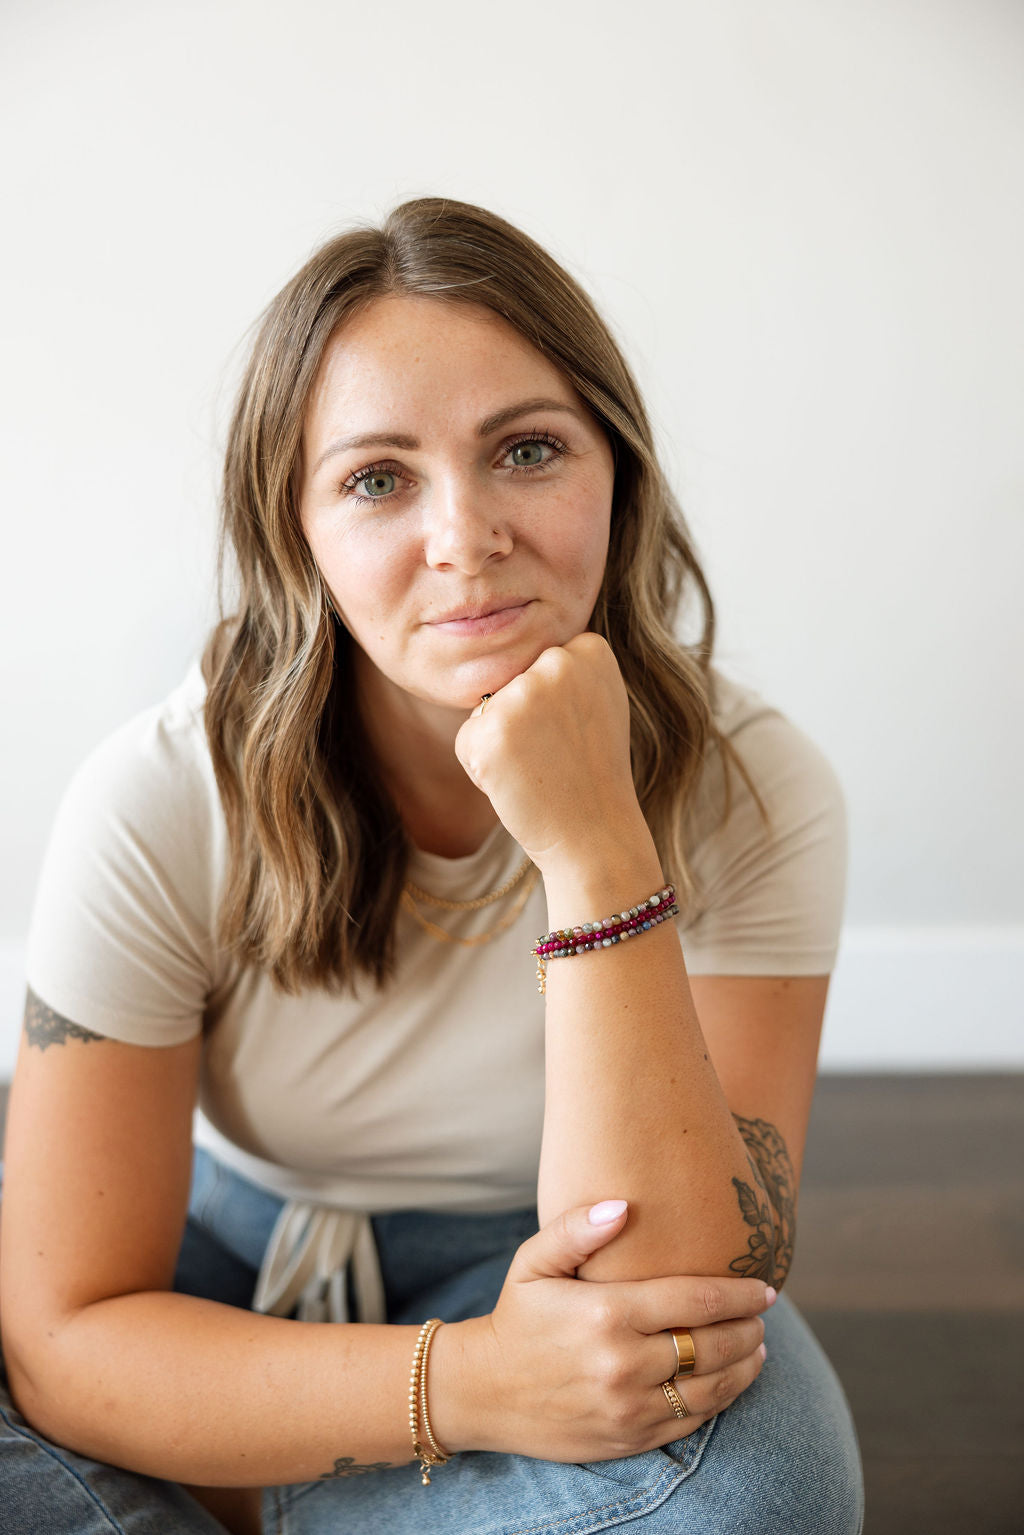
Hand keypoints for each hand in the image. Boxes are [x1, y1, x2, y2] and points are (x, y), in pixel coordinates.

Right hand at [434, 1199, 771, 1462]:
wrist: (483, 1391)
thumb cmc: (517, 1317)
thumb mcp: (534, 1263)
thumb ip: (576, 1228)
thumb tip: (623, 1205)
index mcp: (606, 1314)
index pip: (695, 1302)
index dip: (739, 1294)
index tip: (765, 1287)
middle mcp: (622, 1364)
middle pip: (712, 1346)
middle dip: (749, 1329)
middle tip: (763, 1314)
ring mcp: (627, 1408)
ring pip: (711, 1389)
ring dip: (745, 1367)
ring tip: (759, 1347)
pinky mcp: (628, 1439)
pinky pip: (691, 1422)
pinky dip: (720, 1401)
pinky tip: (730, 1381)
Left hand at [453, 634, 643, 873]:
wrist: (595, 832)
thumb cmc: (593, 773)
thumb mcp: (601, 701)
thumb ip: (572, 668)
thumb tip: (531, 637)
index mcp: (589, 648)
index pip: (539, 661)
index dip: (551, 703)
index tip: (577, 730)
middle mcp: (556, 662)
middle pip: (510, 682)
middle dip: (522, 718)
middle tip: (556, 753)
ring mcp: (523, 694)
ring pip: (486, 709)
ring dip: (500, 742)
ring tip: (539, 767)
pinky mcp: (490, 728)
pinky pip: (467, 740)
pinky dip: (480, 767)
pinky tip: (517, 782)